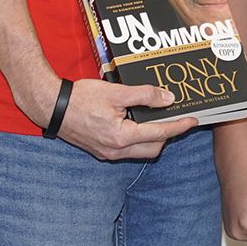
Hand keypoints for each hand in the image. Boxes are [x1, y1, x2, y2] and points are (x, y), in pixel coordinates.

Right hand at [47, 78, 197, 162]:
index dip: (179, 126)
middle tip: (176, 117)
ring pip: (141, 150)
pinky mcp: (101, 151)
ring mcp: (108, 153)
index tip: (193, 120)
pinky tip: (137, 122)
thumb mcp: (116, 92)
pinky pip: (128, 149)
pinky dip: (138, 138)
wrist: (52, 108)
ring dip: (153, 137)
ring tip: (157, 118)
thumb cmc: (81, 98)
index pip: (159, 133)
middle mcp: (116, 150)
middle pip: (153, 147)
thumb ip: (144, 96)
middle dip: (167, 134)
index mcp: (122, 137)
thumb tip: (168, 99)